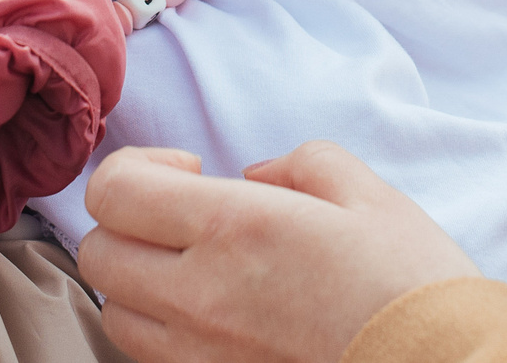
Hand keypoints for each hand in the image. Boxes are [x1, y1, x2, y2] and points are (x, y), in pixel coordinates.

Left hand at [79, 141, 479, 362]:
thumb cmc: (409, 284)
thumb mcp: (364, 192)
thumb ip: (295, 164)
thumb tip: (253, 176)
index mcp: (232, 228)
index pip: (113, 190)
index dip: (136, 167)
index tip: (188, 171)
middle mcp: (199, 295)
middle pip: (98, 252)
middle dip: (130, 221)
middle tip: (187, 215)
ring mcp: (200, 355)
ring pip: (114, 312)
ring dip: (139, 280)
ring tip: (197, 268)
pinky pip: (151, 358)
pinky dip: (163, 330)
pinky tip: (214, 313)